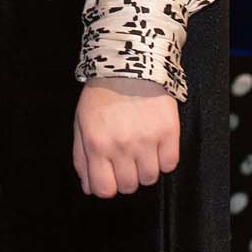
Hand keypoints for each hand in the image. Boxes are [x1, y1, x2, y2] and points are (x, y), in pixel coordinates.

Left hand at [72, 76, 179, 198]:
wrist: (130, 62)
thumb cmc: (103, 93)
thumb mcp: (81, 122)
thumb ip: (82, 158)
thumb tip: (89, 187)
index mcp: (97, 144)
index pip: (104, 189)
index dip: (107, 186)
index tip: (111, 175)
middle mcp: (121, 146)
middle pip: (129, 186)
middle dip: (127, 175)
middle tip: (127, 156)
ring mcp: (147, 140)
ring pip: (150, 178)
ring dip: (146, 167)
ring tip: (142, 147)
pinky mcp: (168, 132)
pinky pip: (170, 164)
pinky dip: (165, 158)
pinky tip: (156, 142)